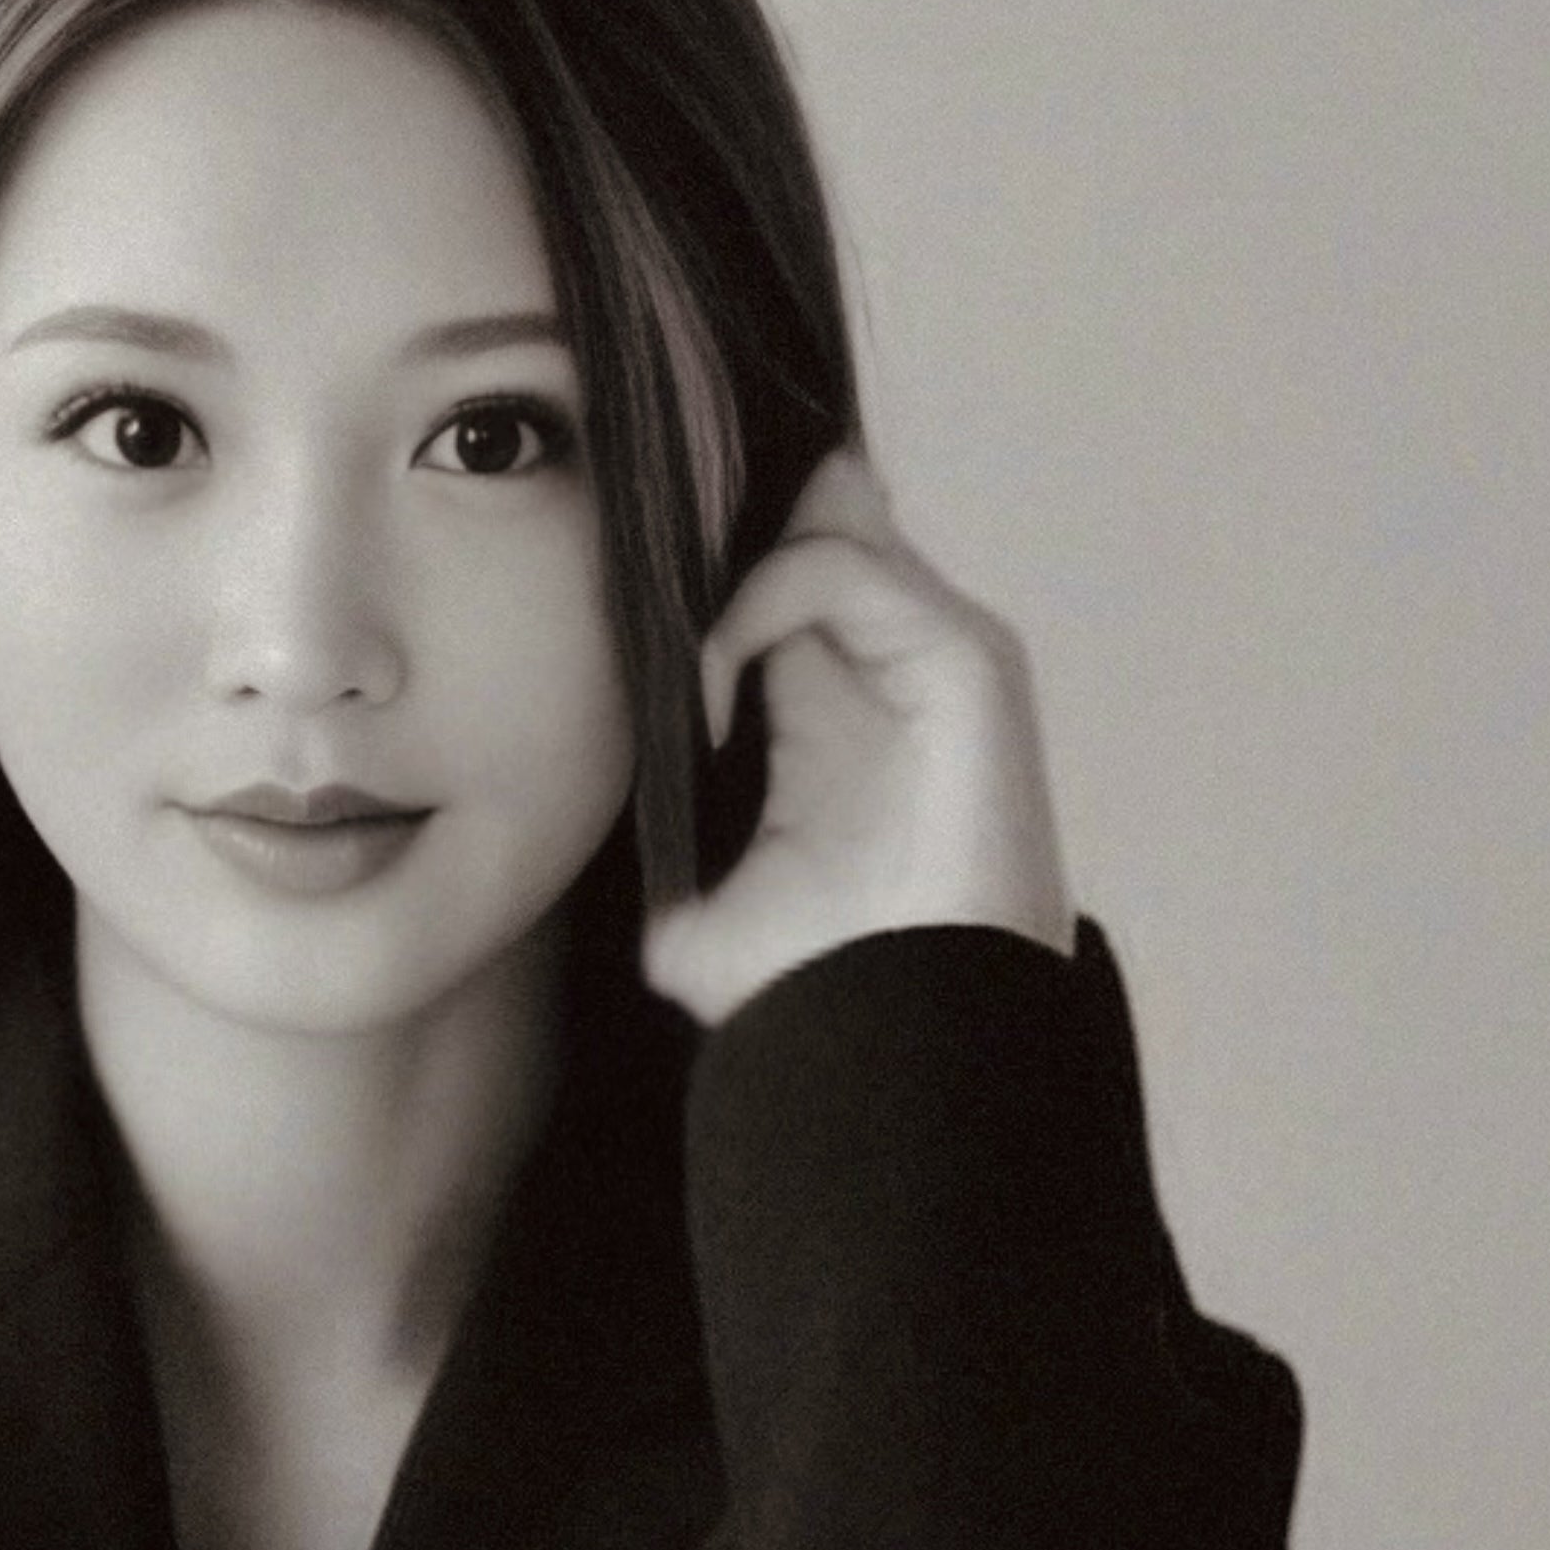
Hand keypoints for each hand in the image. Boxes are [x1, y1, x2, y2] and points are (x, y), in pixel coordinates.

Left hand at [641, 443, 1075, 1025]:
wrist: (916, 1039)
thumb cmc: (830, 989)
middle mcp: (881, 660)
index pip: (769, 563)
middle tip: (629, 573)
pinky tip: (708, 693)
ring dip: (724, 570)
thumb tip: (588, 881)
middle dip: (712, 520)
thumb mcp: (702, 924)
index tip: (612, 582)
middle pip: (806, 510)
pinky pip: (840, 567)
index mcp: (823, 704)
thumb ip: (657, 876)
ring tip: (675, 669)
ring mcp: (926, 648)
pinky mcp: (962, 653)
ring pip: (821, 519)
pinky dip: (756, 608)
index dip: (697, 549)